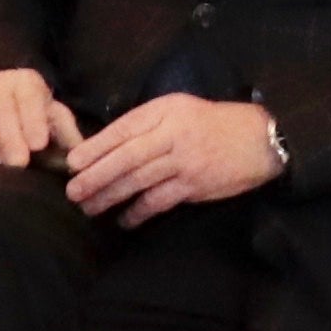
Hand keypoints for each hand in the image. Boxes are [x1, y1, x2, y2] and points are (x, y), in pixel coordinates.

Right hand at [0, 69, 82, 174]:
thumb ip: (68, 136)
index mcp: (25, 83)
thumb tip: (82, 160)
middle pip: (1, 110)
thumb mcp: (52, 117)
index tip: (38, 145)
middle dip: (10, 138)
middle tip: (18, 164)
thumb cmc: (30, 113)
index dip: (33, 120)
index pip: (29, 97)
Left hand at [64, 92, 289, 225]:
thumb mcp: (179, 109)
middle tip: (72, 191)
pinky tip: (124, 220)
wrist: (258, 139)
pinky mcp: (195, 186)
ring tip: (89, 208)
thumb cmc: (213, 123)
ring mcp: (184, 162)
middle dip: (96, 176)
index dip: (96, 147)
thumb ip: (148, 123)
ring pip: (138, 181)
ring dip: (110, 196)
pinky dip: (138, 212)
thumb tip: (107, 145)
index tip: (73, 162)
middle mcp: (173, 134)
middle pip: (126, 157)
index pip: (123, 129)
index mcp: (165, 111)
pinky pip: (159, 201)